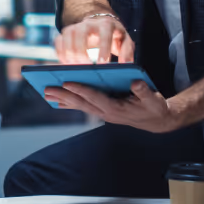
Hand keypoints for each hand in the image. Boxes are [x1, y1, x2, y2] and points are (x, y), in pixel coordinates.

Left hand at [45, 80, 182, 132]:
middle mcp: (107, 113)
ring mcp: (104, 114)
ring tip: (47, 94)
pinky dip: (71, 103)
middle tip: (47, 90)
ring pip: (80, 106)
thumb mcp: (154, 99)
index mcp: (117, 108)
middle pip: (82, 103)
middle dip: (64, 96)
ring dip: (63, 100)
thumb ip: (144, 91)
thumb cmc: (155, 107)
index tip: (66, 82)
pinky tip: (59, 101)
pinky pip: (84, 107)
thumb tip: (135, 82)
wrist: (157, 121)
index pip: (95, 97)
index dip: (81, 89)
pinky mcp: (103, 111)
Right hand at [55, 15, 134, 64]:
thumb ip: (127, 52)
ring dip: (70, 55)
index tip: (102, 64)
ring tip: (76, 68)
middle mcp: (89, 23)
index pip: (104, 35)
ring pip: (67, 39)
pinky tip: (67, 64)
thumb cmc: (115, 36)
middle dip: (82, 54)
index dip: (103, 49)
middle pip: (80, 36)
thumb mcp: (125, 41)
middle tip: (86, 68)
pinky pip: (58, 42)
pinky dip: (61, 54)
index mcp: (106, 24)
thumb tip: (126, 65)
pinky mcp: (65, 32)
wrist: (100, 23)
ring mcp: (75, 27)